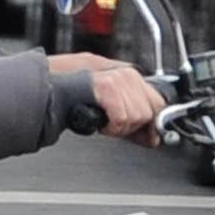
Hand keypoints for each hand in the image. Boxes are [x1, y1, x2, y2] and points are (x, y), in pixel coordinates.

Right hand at [48, 51, 164, 137]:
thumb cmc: (80, 102)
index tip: (146, 135)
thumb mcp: (114, 112)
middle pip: (150, 113)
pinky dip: (111, 127)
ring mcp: (120, 79)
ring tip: (104, 121)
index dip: (152, 123)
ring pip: (138, 117)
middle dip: (133, 126)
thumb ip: (136, 124)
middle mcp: (129, 75)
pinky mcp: (109, 87)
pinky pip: (122, 118)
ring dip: (119, 127)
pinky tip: (100, 122)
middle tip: (113, 125)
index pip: (159, 103)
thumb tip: (154, 140)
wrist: (55, 94)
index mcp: (132, 77)